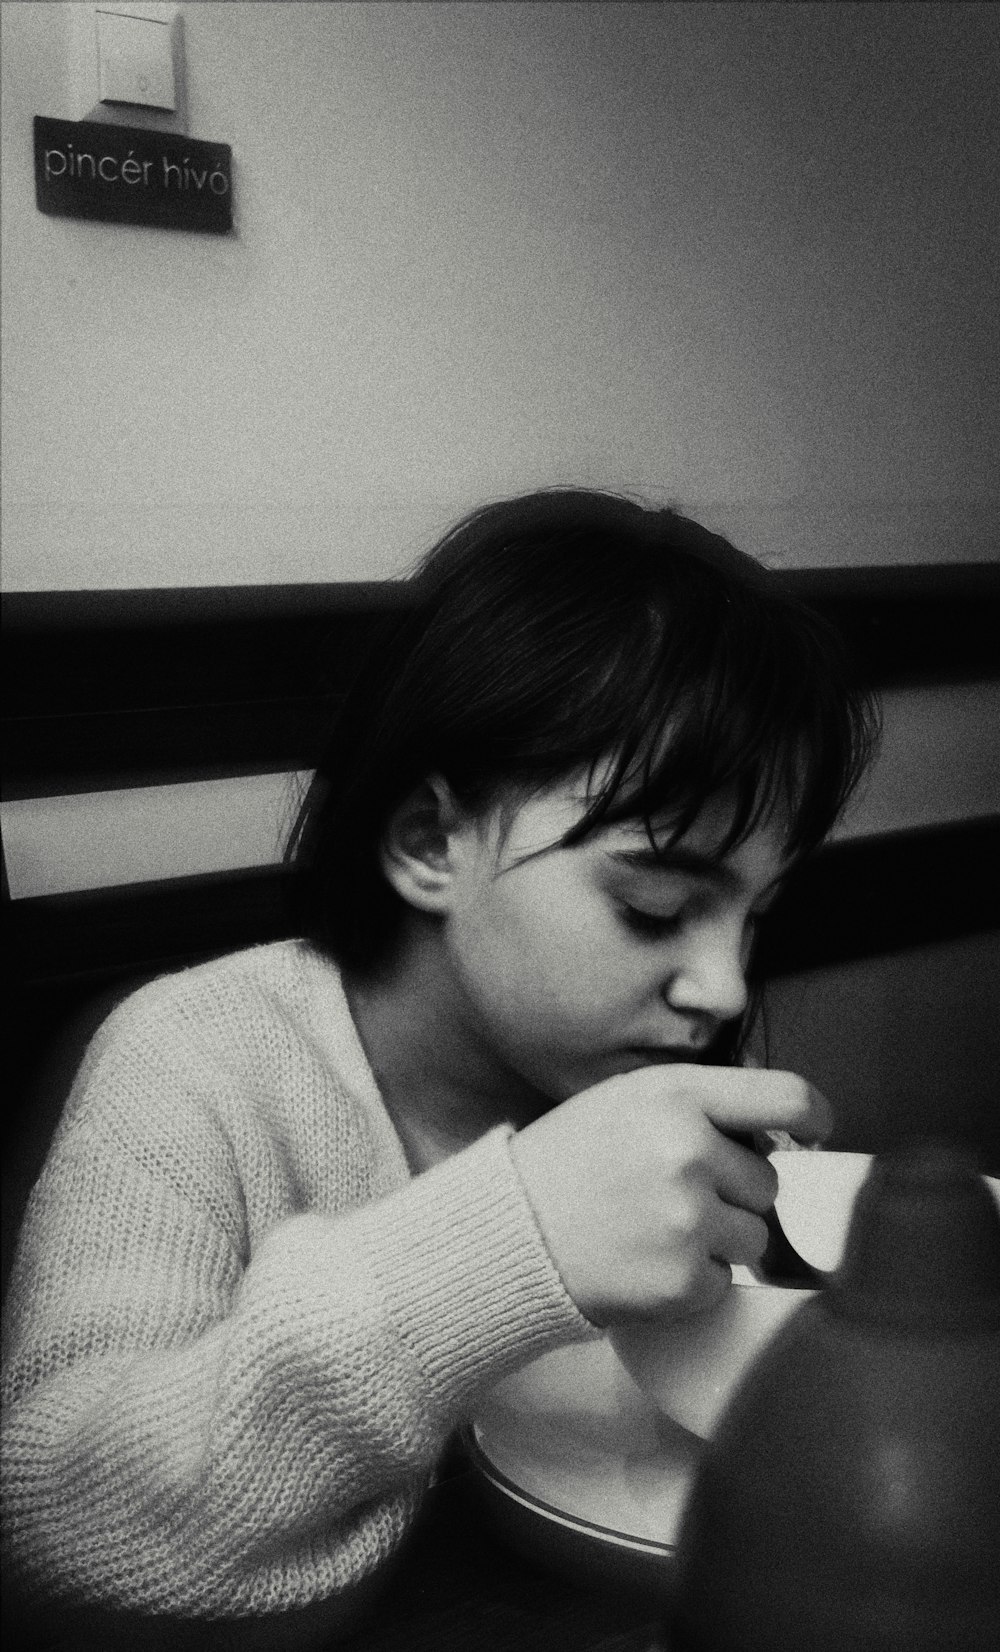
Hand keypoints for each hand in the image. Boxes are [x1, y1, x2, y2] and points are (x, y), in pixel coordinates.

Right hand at [509, 1066, 831, 1325]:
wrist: (507, 1233)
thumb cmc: (567, 1162)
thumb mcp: (625, 1099)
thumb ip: (698, 1102)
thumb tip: (779, 1124)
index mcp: (676, 1096)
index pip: (786, 1099)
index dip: (814, 1118)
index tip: (814, 1133)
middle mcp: (689, 1152)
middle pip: (768, 1181)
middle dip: (732, 1192)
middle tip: (670, 1195)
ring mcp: (688, 1220)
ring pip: (754, 1237)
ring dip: (718, 1240)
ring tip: (653, 1230)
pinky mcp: (683, 1282)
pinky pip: (724, 1282)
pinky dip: (693, 1280)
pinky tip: (643, 1261)